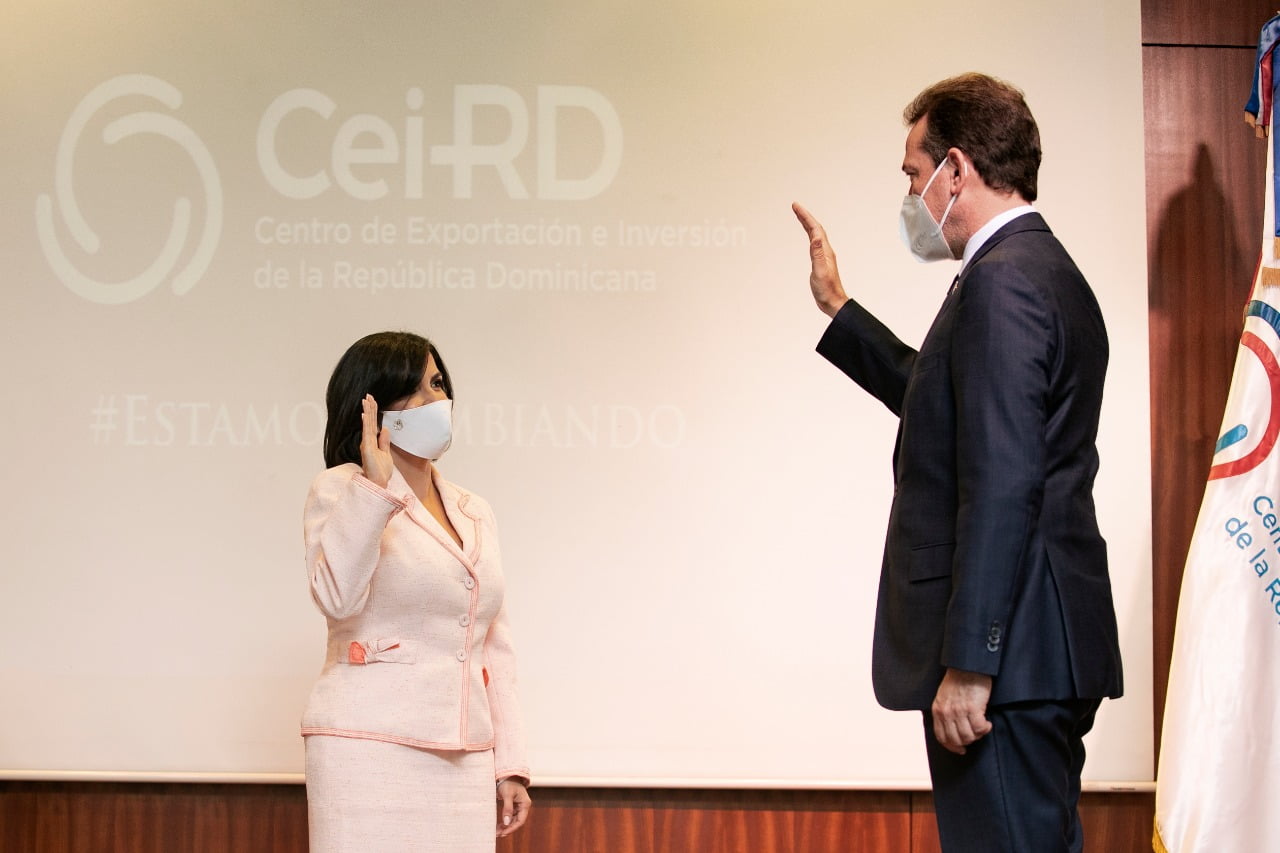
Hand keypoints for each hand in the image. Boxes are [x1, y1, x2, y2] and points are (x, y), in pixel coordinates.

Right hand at [359, 394, 393, 487]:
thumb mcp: (386, 453)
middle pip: (369, 421)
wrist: (379, 483)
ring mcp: (366, 444)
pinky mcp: (367, 448)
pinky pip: (367, 432)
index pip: (372, 424)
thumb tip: (385, 429)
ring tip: (366, 399)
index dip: (372, 413)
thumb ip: (384, 441)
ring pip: (368, 424)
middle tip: (368, 395)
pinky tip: (366, 413)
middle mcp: (367, 442)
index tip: (372, 401)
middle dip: (369, 408)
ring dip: (367, 411)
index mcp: (372, 442)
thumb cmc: (381, 472)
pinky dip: (366, 422)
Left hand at [496, 778, 530, 836]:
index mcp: (525, 804)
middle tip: (498, 834)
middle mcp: (523, 806)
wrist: (507, 775)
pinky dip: (505, 821)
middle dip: (508, 829)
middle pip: (517, 822)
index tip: (503, 833)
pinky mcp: (514, 806)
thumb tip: (507, 822)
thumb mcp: (507, 795)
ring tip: (497, 832)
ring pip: (513, 820)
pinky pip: (511, 816)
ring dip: (506, 826)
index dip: (512, 828)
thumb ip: (507, 809)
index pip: (520, 820)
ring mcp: (519, 806)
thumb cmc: (508, 782)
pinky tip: (499, 826)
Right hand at [792, 202, 848, 317]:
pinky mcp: (821, 261)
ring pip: (815, 234)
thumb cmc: (827, 290)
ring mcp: (823, 256)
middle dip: (805, 216)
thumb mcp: (820, 271)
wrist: (833, 302)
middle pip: (815, 229)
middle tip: (795, 207)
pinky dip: (809, 235)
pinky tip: (808, 236)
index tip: (796, 206)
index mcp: (825, 251)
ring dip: (807, 224)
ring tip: (799, 216)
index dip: (805, 216)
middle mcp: (825, 251)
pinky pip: (814, 243)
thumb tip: (816, 237)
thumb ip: (818, 254)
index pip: (815, 229)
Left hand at [930, 668, 993, 754]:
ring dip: (978, 735)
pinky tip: (988, 723)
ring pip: (968, 736)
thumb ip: (945, 712)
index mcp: (938, 710)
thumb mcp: (944, 697)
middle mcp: (946, 713)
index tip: (961, 749)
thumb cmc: (958, 680)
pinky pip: (979, 728)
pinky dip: (985, 728)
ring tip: (982, 727)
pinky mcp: (972, 708)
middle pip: (956, 740)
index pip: (942, 737)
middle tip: (976, 735)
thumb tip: (953, 730)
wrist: (967, 666)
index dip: (952, 747)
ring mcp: (959, 711)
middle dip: (967, 741)